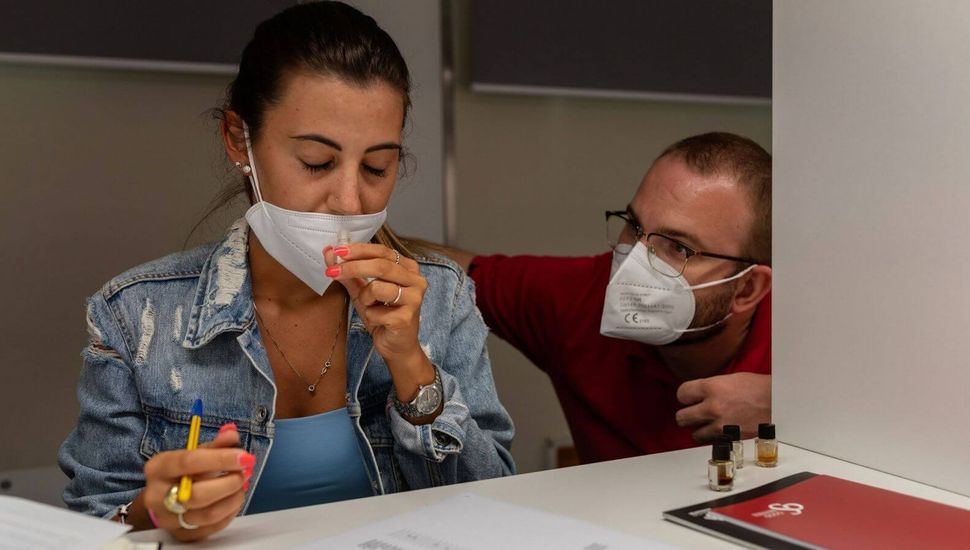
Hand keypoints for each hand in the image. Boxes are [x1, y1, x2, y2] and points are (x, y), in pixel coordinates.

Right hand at [138, 424, 253, 541]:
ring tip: (242, 486)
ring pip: (207, 515)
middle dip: (229, 483)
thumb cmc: (182, 472)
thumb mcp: (194, 452)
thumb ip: (216, 444)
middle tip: (244, 473)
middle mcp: (157, 495)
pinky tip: (234, 500)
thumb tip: (232, 433)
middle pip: (198, 494)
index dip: (221, 459)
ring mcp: (167, 518)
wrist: (162, 498)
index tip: (245, 457)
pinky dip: (229, 513)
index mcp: (158, 468)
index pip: (189, 462)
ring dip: (233, 499)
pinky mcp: (181, 534)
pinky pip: (211, 528)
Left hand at [324, 243, 437, 416]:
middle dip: (352, 267)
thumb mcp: (363, 293)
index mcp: (408, 268)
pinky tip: (379, 322)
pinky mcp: (407, 317)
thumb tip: (330, 254)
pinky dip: (370, 316)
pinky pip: (376, 310)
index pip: (382, 251)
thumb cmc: (383, 316)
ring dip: (364, 299)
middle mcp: (416, 280)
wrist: (397, 347)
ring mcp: (414, 298)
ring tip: (371, 308)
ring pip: (376, 287)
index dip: (358, 250)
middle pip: (381, 265)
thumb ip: (349, 274)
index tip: (336, 250)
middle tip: (331, 271)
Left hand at [675, 373, 770, 442]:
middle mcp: (713, 407)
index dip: (685, 397)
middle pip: (682, 417)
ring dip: (699, 429)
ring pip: (694, 434)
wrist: (780, 403)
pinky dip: (713, 439)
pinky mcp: (730, 438)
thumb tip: (698, 394)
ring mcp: (721, 425)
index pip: (681, 394)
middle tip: (692, 414)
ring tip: (707, 424)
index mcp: (711, 387)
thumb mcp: (730, 379)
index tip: (688, 398)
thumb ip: (711, 387)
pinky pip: (711, 442)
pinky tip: (719, 431)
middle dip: (686, 415)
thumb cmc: (759, 388)